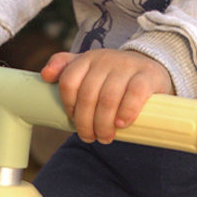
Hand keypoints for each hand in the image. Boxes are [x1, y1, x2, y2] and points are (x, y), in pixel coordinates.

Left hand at [41, 48, 171, 143]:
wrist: (150, 68)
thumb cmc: (114, 74)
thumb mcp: (88, 67)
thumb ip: (65, 67)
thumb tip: (45, 75)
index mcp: (88, 58)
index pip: (69, 81)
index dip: (69, 105)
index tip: (73, 119)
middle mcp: (105, 60)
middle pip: (88, 95)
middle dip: (86, 122)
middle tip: (90, 137)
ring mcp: (127, 66)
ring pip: (108, 98)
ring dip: (104, 123)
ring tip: (105, 137)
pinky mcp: (147, 76)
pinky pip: (134, 94)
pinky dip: (126, 112)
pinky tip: (122, 124)